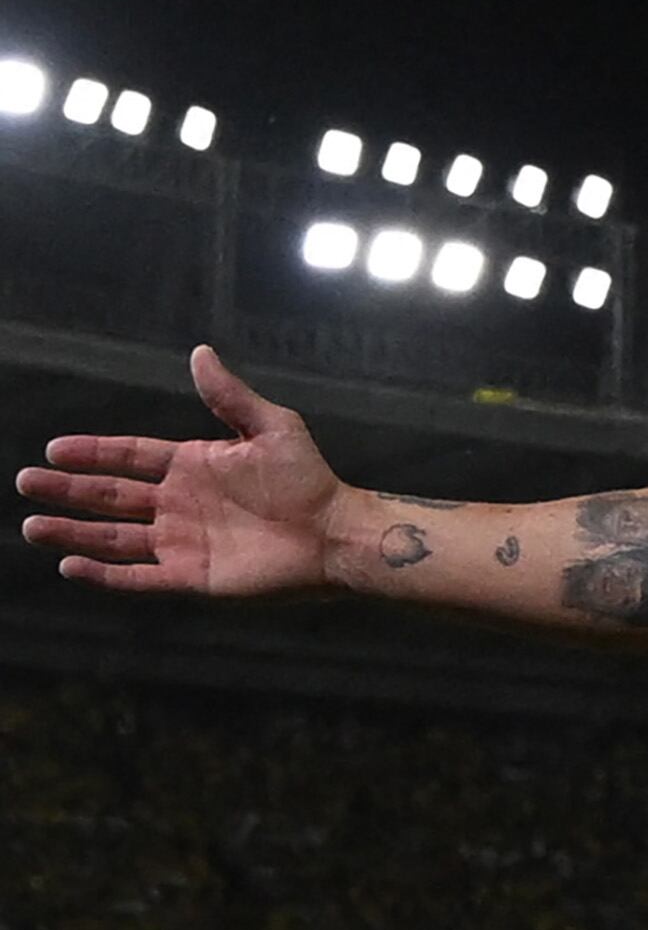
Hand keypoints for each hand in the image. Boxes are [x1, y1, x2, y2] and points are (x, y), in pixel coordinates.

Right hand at [19, 347, 350, 594]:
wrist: (335, 533)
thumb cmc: (309, 480)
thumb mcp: (272, 428)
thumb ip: (230, 397)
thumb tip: (200, 352)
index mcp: (192, 466)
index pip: (129, 456)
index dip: (92, 452)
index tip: (54, 448)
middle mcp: (178, 503)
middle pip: (109, 496)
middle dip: (68, 490)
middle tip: (27, 482)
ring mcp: (182, 541)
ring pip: (114, 537)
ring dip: (73, 533)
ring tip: (34, 526)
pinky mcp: (192, 576)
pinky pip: (140, 576)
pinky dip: (106, 574)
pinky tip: (71, 566)